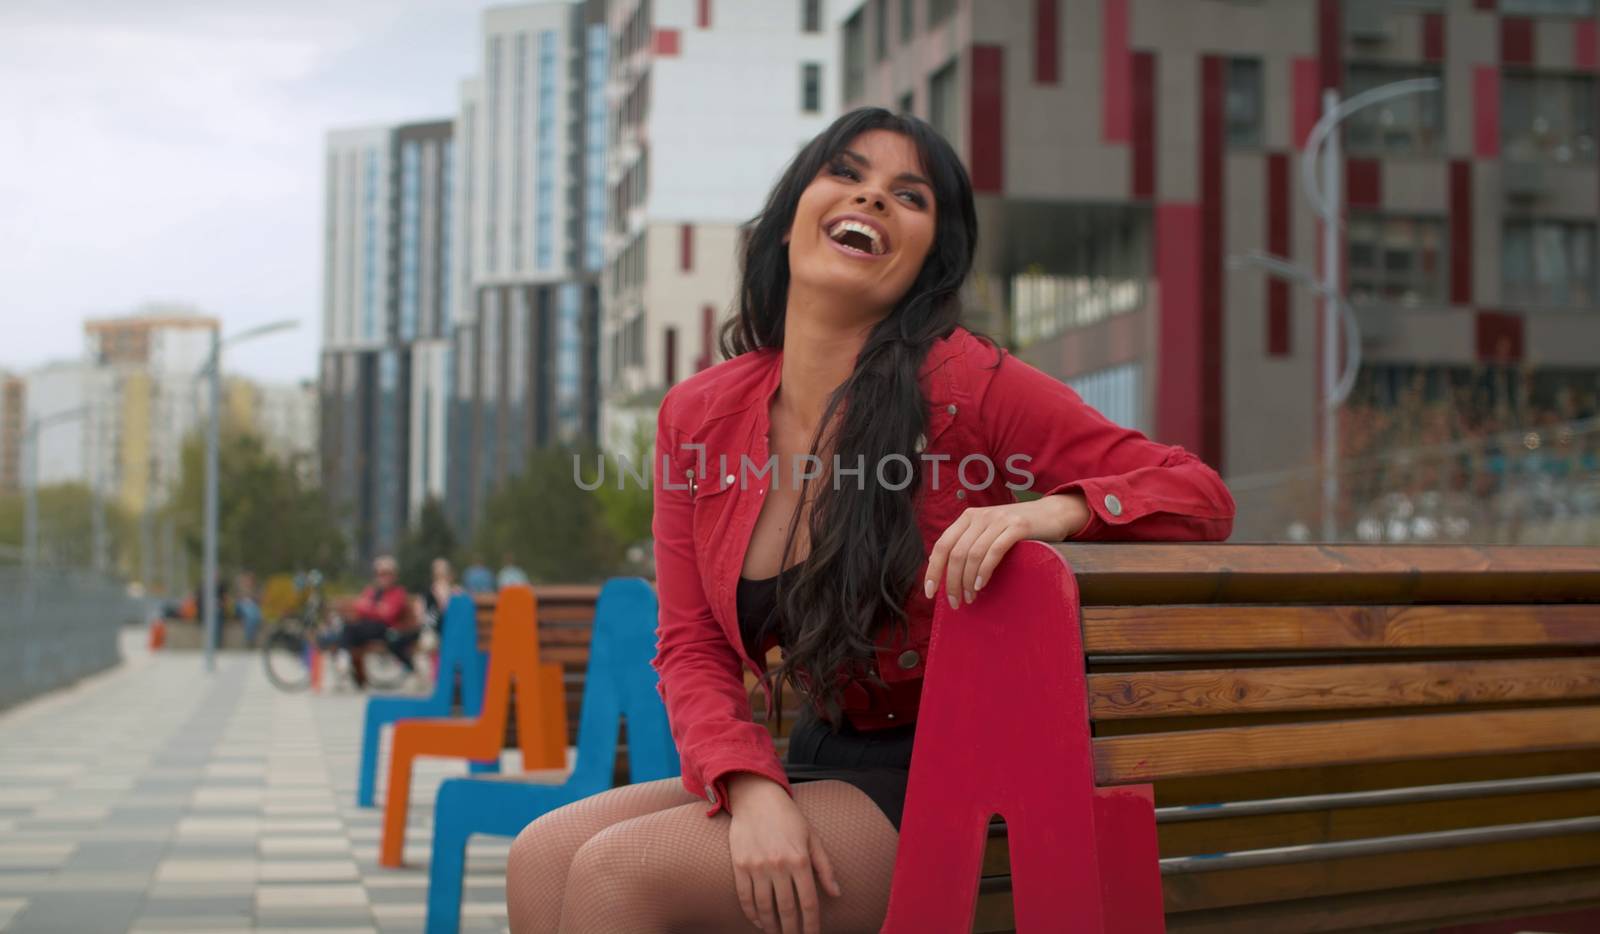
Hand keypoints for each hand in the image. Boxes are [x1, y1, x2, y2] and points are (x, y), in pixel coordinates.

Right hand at [725, 774, 841, 933]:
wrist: (757, 798)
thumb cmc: (789, 818)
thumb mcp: (813, 838)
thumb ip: (825, 867)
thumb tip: (836, 894)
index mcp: (800, 860)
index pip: (808, 902)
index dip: (811, 924)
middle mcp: (779, 865)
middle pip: (787, 909)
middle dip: (792, 930)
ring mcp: (757, 866)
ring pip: (764, 907)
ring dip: (771, 926)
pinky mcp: (740, 865)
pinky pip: (745, 897)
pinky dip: (751, 913)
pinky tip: (758, 922)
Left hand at [923, 493, 1089, 608]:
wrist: (1051, 514)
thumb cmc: (1016, 530)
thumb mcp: (989, 532)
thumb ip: (970, 545)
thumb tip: (948, 575)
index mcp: (968, 518)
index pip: (942, 545)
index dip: (933, 570)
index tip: (930, 593)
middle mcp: (980, 516)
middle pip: (956, 553)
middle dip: (951, 581)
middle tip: (955, 602)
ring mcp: (999, 520)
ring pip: (973, 554)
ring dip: (967, 581)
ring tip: (970, 598)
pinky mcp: (1017, 527)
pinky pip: (994, 551)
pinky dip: (984, 570)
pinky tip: (981, 585)